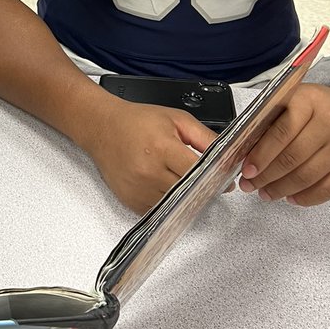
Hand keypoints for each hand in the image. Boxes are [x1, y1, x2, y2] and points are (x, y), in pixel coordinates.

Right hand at [86, 102, 216, 212]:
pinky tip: (165, 185)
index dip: (215, 175)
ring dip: (184, 196)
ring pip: (176, 204)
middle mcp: (149, 172)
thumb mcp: (176, 119)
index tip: (225, 179)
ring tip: (182, 180)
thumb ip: (204, 137)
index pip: (198, 171)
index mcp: (162, 148)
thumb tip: (228, 155)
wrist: (102, 127)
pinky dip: (166, 201)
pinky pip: (159, 209)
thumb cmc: (137, 121)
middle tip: (208, 181)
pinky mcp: (131, 201)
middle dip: (202, 187)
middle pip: (189, 191)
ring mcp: (139, 189)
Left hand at [238, 83, 329, 206]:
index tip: (246, 169)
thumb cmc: (321, 108)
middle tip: (250, 185)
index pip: (281, 131)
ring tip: (267, 193)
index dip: (261, 154)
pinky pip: (327, 189)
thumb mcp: (297, 100)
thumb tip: (246, 153)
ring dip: (282, 189)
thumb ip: (273, 121)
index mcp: (310, 99)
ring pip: (307, 176)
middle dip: (267, 176)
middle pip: (292, 157)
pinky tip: (290, 197)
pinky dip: (305, 197)